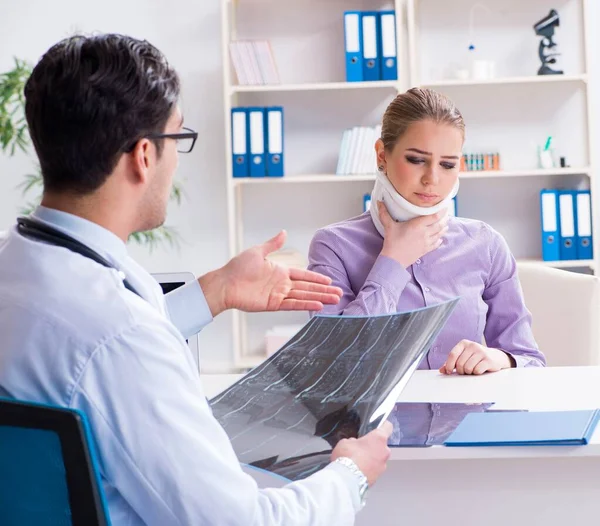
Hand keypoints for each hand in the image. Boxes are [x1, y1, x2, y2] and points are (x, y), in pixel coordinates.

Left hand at [198, 231, 342, 316]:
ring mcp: (278, 295)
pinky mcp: (273, 304)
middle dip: (323, 290)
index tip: (330, 280)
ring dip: (319, 298)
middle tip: (339, 293)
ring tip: (334, 300)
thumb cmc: (237, 268)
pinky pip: (293, 305)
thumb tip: (284, 233)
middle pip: (307, 287)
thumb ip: (273, 244)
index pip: (303, 274)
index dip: (316, 277)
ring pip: (303, 297)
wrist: (225, 284)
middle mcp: (281, 284)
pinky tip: (317, 305)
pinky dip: (305, 305)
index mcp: (280, 271)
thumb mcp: (258, 252)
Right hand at [331, 421, 392, 486]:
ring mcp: (383, 465)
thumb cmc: (347, 457)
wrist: (346, 479)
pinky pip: (374, 469)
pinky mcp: (378, 477)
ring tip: (357, 461)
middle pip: (381, 445)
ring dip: (371, 458)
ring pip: (378, 458)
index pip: (387, 427)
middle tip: (361, 448)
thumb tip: (355, 444)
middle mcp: (384, 451)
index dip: (384, 425)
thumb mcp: (345, 441)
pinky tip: (357, 469)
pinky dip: (368, 469)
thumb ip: (354, 440)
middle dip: (372, 446)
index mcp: (379, 438)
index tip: (381, 425)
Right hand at [378, 201, 447, 267]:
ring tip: (446, 224)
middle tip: (446, 214)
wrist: (394, 260)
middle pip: (440, 224)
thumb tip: (379, 202)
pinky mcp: (426, 250)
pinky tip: (440, 238)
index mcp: (417, 225)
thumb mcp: (388, 226)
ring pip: (440, 234)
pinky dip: (440, 240)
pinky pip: (436, 244)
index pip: (435, 216)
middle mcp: (425, 233)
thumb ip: (384, 213)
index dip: (442, 211)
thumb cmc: (392, 242)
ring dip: (444, 228)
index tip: (444, 206)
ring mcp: (426, 242)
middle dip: (445, 219)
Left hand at [439, 340, 514, 374]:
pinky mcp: (488, 360)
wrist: (496, 357)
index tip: (449, 372)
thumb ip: (452, 363)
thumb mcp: (463, 357)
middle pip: (460, 363)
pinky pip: (477, 370)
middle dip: (461, 371)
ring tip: (472, 370)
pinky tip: (479, 370)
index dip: (449, 365)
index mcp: (464, 343)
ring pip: (468, 368)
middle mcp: (472, 345)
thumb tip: (441, 370)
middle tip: (465, 371)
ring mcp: (481, 352)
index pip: (452, 354)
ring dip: (469, 372)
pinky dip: (476, 373)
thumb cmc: (476, 358)